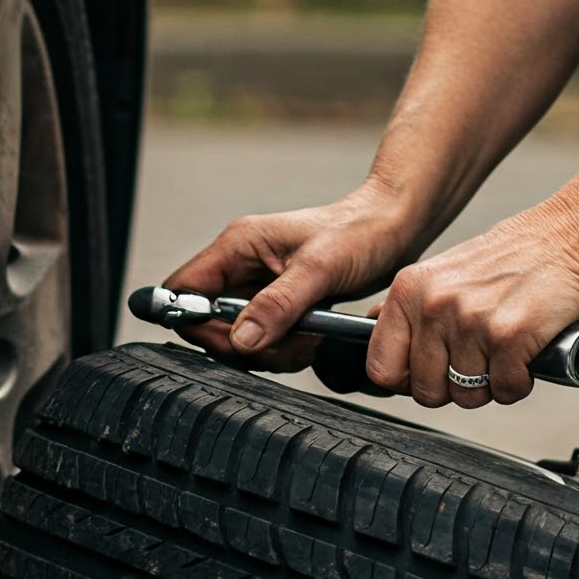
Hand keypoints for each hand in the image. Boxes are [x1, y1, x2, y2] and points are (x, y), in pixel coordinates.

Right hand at [164, 183, 417, 371]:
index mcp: (238, 244)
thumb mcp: (319, 270)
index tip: (237, 341)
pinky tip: (311, 339)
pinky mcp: (279, 301)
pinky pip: (263, 337)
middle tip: (285, 346)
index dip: (197, 322)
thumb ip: (278, 304)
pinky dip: (282, 349)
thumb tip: (241, 339)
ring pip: (237, 336)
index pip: (183, 290)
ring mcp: (259, 284)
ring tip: (306, 340)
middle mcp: (242, 263)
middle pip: (208, 322)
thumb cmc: (360, 232)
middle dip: (243, 346)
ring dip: (267, 351)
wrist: (394, 227)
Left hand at [366, 203, 578, 408]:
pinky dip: (519, 383)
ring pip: (467, 396)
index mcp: (410, 289)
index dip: (407, 381)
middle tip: (479, 360)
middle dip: (455, 387)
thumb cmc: (510, 259)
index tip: (429, 374)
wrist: (566, 238)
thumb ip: (410, 309)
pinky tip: (526, 355)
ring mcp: (471, 321)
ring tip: (504, 349)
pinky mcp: (509, 337)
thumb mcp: (443, 274)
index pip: (381, 366)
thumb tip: (376, 339)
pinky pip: (505, 391)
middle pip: (426, 391)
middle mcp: (435, 304)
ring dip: (491, 383)